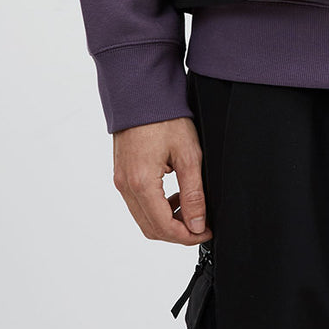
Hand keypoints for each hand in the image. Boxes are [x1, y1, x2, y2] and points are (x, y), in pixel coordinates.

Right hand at [113, 116, 212, 245]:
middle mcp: (125, 186)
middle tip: (201, 224)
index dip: (187, 236)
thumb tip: (198, 224)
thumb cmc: (165, 117)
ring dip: (166, 220)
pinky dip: (156, 207)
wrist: (142, 92)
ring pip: (143, 218)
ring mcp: (120, 180)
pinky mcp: (121, 173)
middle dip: (177, 232)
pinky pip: (138, 203)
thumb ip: (193, 193)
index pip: (164, 227)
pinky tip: (174, 194)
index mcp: (141, 183)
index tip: (207, 231)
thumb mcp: (188, 154)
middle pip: (150, 229)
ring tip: (190, 207)